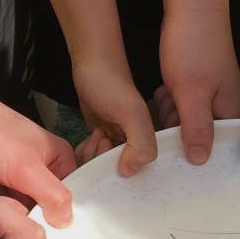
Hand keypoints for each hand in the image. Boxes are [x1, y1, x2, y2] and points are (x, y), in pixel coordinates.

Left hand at [0, 95, 76, 228]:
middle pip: (48, 203)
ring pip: (25, 204)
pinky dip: (1, 207)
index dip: (65, 218)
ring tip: (12, 225)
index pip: (72, 196)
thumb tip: (68, 222)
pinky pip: (6, 201)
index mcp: (60, 158)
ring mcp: (20, 172)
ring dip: (16, 214)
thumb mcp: (28, 169)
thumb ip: (53, 197)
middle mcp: (43, 165)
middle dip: (37, 218)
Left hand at [71, 58, 158, 176]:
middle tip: (104, 139)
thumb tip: (128, 173)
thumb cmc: (112, 86)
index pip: (145, 172)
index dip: (128, 172)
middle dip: (107, 163)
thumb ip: (142, 144)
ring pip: (104, 166)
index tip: (116, 158)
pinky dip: (87, 153)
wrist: (90, 65)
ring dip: (95, 156)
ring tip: (98, 134)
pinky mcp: (102, 137)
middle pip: (121, 172)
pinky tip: (90, 137)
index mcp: (153, 140)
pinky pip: (93, 157)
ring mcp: (118, 141)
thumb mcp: (132, 114)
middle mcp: (137, 143)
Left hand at [157, 3, 239, 164]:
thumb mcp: (191, 92)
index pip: (217, 152)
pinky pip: (179, 107)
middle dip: (177, 131)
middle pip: (198, 139)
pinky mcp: (195, 87)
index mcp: (232, 114)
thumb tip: (201, 162)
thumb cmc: (194, 45)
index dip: (194, 157)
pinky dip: (168, 100)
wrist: (192, 3)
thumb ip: (196, 128)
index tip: (174, 155)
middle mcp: (224, 109)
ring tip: (166, 93)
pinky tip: (163, 88)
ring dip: (168, 114)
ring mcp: (209, 97)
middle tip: (168, 112)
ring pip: (184, 123)